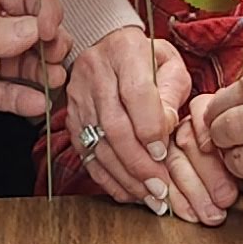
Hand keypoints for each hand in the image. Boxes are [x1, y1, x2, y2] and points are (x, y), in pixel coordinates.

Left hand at [0, 0, 58, 116]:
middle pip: (31, 30)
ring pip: (21, 63)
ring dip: (40, 72)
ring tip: (52, 82)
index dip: (45, 8)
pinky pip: (2, 92)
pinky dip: (20, 98)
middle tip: (56, 58)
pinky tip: (36, 104)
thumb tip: (37, 30)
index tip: (50, 28)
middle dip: (49, 43)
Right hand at [69, 32, 230, 222]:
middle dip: (138, 163)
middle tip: (159, 188)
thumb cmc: (146, 58)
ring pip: (97, 143)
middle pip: (113, 125)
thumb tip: (167, 127)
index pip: (135, 93)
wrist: (108, 47)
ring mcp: (78, 97)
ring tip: (149, 196)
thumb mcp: (169, 64)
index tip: (163, 152)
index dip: (149, 127)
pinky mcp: (70, 118)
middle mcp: (95, 73)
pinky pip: (86, 153)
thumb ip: (171, 92)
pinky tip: (128, 191)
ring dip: (124, 176)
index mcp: (125, 52)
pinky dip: (107, 177)